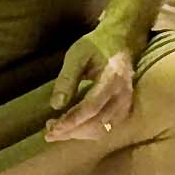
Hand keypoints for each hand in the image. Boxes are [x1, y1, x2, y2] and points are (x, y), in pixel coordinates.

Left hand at [45, 25, 138, 141]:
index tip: (52, 128)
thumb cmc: (97, 45)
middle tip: (48, 132)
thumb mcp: (77, 54)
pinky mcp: (124, 109)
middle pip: (97, 123)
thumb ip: (67, 78)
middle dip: (71, 131)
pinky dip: (88, 132)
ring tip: (56, 130)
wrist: (122, 41)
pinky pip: (107, 128)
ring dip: (78, 134)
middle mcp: (123, 95)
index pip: (91, 107)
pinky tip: (72, 128)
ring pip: (102, 129)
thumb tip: (56, 105)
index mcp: (112, 78)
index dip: (71, 121)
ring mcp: (126, 104)